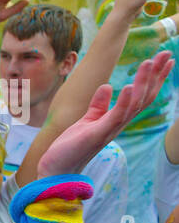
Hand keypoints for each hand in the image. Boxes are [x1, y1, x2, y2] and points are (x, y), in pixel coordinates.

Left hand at [39, 51, 174, 177]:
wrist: (57, 169)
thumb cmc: (73, 146)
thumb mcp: (88, 120)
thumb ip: (99, 105)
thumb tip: (108, 86)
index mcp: (118, 119)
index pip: (142, 96)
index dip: (154, 78)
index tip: (165, 60)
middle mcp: (119, 124)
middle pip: (144, 97)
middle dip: (155, 75)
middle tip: (165, 53)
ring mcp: (110, 129)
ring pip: (134, 104)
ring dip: (142, 82)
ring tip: (148, 62)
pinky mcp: (98, 134)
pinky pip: (115, 116)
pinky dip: (123, 101)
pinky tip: (129, 86)